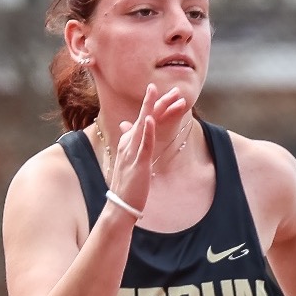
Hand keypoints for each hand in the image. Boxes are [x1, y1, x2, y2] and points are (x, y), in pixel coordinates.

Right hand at [109, 85, 190, 215]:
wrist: (121, 206)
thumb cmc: (128, 186)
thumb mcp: (129, 161)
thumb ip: (129, 142)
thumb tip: (126, 127)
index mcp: (128, 143)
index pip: (144, 119)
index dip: (157, 107)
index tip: (169, 95)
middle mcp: (128, 144)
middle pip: (145, 117)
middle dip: (159, 102)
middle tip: (174, 90)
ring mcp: (132, 153)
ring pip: (144, 126)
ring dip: (154, 109)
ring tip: (161, 93)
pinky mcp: (138, 164)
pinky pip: (143, 144)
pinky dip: (148, 131)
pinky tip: (152, 118)